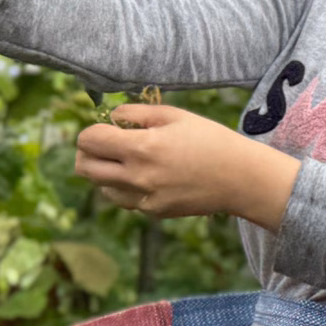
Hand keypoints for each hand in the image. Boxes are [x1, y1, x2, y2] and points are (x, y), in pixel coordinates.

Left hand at [73, 103, 299, 224]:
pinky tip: (146, 176)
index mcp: (141, 147)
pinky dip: (125, 187)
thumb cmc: (211, 140)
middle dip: (89, 152)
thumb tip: (112, 117)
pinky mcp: (152, 212)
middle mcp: (136, 176)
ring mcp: (143, 198)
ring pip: (100, 186)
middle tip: (106, 143)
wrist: (240, 179)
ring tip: (129, 160)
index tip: (107, 127)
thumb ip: (137, 113)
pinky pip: (123, 199)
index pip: (89, 140)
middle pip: (84, 167)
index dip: (93, 130)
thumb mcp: (175, 115)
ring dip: (105, 171)